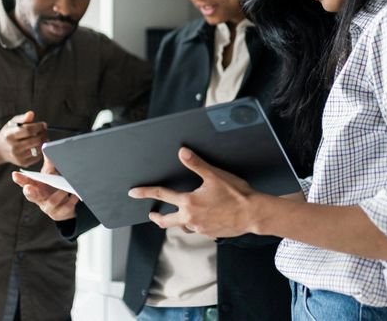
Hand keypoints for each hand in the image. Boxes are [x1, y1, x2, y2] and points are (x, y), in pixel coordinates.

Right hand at [0, 111, 47, 168]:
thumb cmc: (9, 133)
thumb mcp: (12, 123)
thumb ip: (22, 118)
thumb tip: (31, 114)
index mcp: (10, 136)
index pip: (29, 130)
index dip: (39, 127)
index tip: (43, 124)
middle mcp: (13, 148)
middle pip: (36, 140)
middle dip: (43, 134)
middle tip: (44, 131)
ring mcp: (18, 157)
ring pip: (38, 148)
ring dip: (44, 141)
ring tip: (42, 137)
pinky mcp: (23, 163)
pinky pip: (38, 156)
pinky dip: (41, 150)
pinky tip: (37, 145)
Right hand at [12, 157, 79, 220]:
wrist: (65, 205)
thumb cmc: (53, 186)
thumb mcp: (51, 174)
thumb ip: (49, 162)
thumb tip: (46, 146)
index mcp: (35, 187)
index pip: (25, 183)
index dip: (19, 179)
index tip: (15, 174)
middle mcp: (39, 198)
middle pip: (31, 196)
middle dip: (30, 192)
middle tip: (29, 188)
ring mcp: (48, 207)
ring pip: (51, 202)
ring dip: (58, 194)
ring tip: (65, 189)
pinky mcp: (59, 213)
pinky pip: (65, 208)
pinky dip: (71, 201)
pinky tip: (75, 196)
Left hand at [128, 147, 259, 237]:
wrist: (253, 214)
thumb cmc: (235, 194)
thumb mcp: (214, 175)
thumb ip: (196, 164)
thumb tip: (182, 152)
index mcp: (189, 203)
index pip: (161, 195)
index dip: (145, 192)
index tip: (133, 193)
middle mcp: (191, 219)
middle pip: (166, 221)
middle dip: (157, 217)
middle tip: (152, 214)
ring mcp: (200, 229)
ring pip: (183, 226)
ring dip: (179, 221)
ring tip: (180, 215)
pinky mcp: (210, 234)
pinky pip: (198, 230)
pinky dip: (196, 225)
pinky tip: (202, 219)